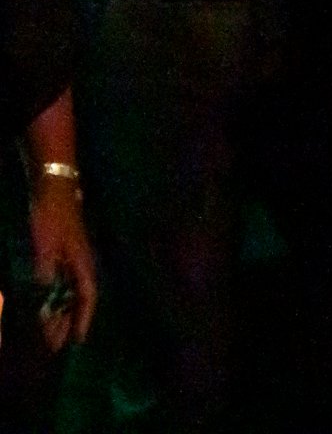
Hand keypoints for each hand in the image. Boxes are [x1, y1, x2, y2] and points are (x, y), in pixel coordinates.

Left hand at [26, 175, 96, 351]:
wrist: (53, 187)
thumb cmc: (51, 216)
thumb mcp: (45, 245)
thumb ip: (45, 273)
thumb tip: (43, 299)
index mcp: (82, 263)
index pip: (87, 298)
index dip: (83, 321)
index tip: (77, 342)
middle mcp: (80, 264)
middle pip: (79, 299)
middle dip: (69, 322)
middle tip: (54, 344)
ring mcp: (72, 257)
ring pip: (69, 292)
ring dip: (60, 312)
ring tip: (47, 330)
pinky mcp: (62, 252)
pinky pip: (61, 282)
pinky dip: (54, 297)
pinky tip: (44, 304)